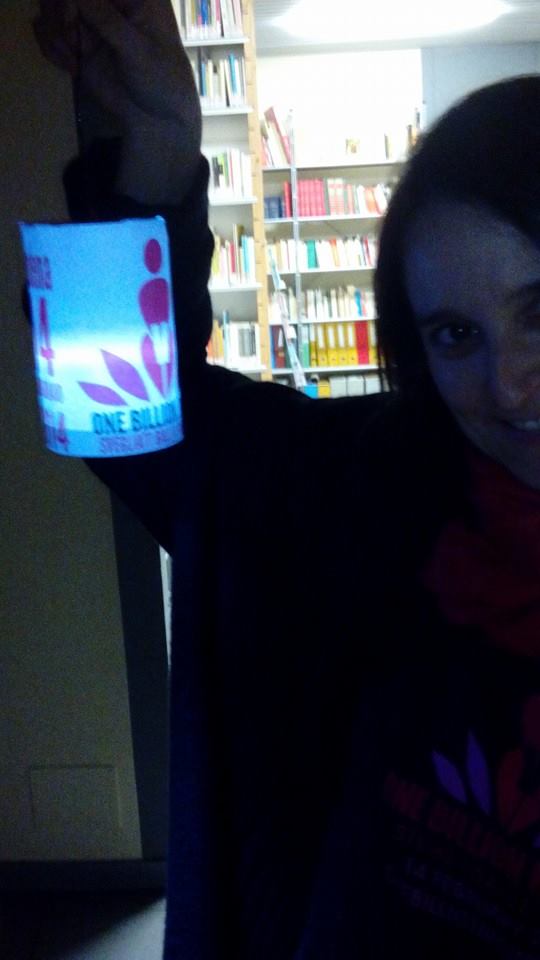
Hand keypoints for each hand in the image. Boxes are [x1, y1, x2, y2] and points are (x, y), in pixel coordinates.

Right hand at [34, 0, 201, 203]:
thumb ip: (106, 20)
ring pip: (52, 7)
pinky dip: (52, 47)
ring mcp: (91, 19)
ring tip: (72, 61)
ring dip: (54, 33)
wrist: (156, 115)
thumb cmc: (159, 79)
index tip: (70, 21)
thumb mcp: (137, 50)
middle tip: (73, 45)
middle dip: (59, 15)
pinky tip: (72, 68)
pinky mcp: (78, 41)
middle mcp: (110, 2)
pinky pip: (49, 30)